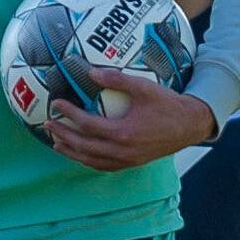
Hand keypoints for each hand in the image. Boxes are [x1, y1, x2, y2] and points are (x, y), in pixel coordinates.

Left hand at [44, 68, 217, 171]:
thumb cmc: (168, 105)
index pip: (87, 125)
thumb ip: (116, 79)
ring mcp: (127, 160)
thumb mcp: (144, 87)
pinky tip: (81, 155)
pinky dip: (88, 161)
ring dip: (71, 152)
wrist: (190, 125)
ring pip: (91, 160)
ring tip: (57, 143)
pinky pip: (104, 166)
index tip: (57, 104)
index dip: (69, 114)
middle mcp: (122, 150)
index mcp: (123, 132)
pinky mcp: (133, 163)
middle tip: (48, 124)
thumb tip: (91, 72)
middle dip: (63, 135)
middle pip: (84, 146)